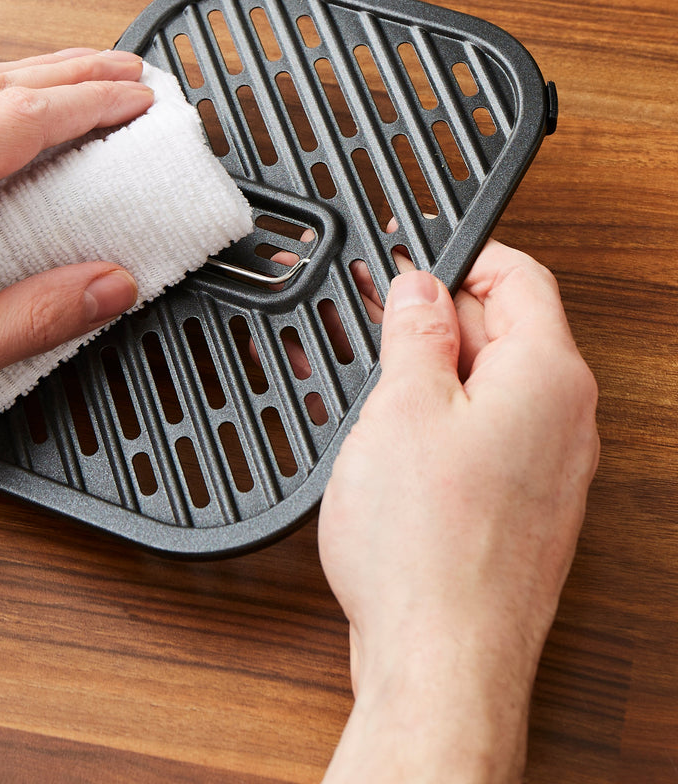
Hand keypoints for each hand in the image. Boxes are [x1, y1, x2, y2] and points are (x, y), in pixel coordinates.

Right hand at [318, 241, 599, 782]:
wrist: (440, 662)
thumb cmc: (427, 546)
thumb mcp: (402, 406)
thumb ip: (416, 331)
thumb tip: (418, 285)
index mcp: (548, 376)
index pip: (518, 275)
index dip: (455, 258)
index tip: (402, 262)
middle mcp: (561, 420)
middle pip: (501, 332)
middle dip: (430, 318)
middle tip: (366, 322)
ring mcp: (544, 468)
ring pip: (482, 389)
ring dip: (422, 373)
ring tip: (357, 379)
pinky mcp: (517, 507)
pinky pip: (477, 439)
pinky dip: (432, 423)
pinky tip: (379, 433)